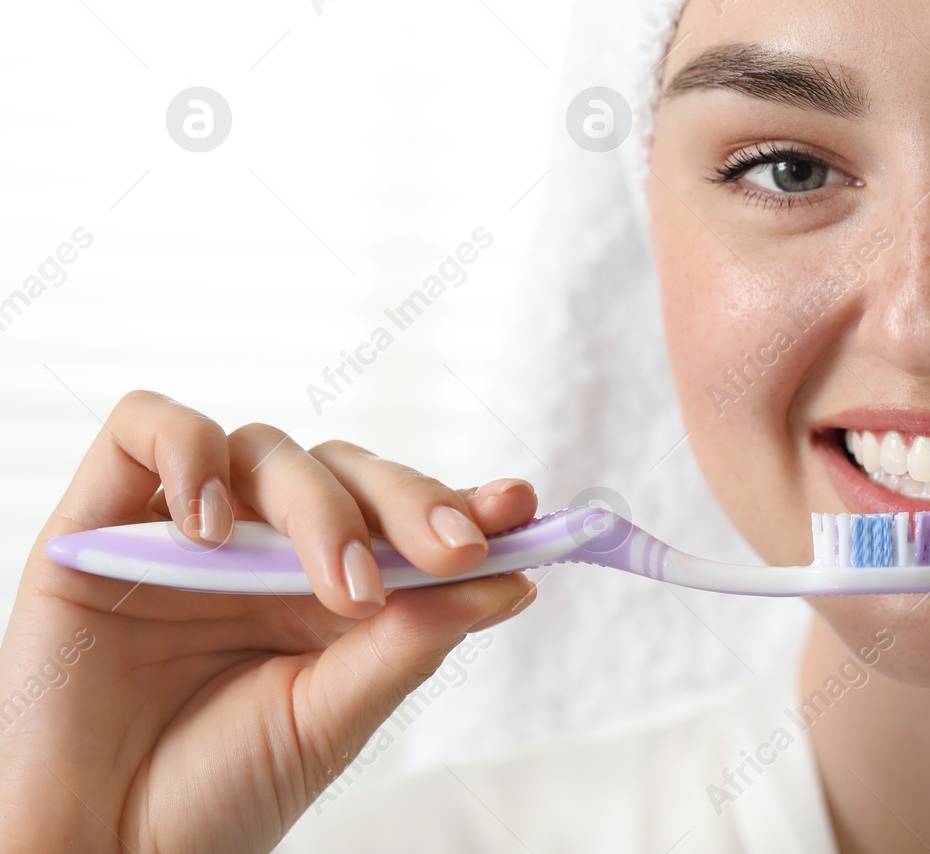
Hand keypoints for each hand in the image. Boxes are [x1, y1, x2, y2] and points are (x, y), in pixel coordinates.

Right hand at [0, 390, 538, 852]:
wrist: (98, 848)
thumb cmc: (216, 790)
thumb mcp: (332, 717)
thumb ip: (413, 640)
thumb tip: (514, 580)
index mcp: (332, 588)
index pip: (405, 515)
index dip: (464, 500)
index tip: (522, 506)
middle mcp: (266, 547)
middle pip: (348, 471)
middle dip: (411, 503)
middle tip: (453, 553)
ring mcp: (188, 526)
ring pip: (268, 449)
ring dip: (319, 508)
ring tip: (343, 589)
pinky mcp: (102, 517)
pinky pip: (148, 426)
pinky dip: (189, 454)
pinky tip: (211, 528)